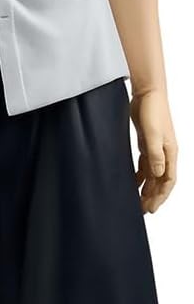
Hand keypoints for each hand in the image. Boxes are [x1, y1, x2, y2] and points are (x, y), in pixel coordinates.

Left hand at [129, 87, 177, 213]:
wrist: (148, 92)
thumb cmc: (152, 110)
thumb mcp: (153, 134)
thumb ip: (155, 155)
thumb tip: (158, 175)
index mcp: (170, 153)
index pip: (168, 181)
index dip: (160, 196)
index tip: (151, 209)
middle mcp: (165, 153)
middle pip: (161, 181)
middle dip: (153, 197)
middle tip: (143, 211)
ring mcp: (156, 148)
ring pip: (153, 174)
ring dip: (147, 188)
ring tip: (138, 201)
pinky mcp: (147, 142)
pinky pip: (145, 164)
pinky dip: (140, 175)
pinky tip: (133, 182)